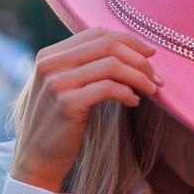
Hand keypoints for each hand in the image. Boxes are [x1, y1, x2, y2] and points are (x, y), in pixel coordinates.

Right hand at [11, 28, 160, 191]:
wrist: (36, 160)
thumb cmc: (58, 125)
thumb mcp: (64, 87)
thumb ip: (83, 67)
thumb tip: (128, 52)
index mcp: (50, 55)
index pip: (97, 33)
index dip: (129, 41)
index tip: (150, 56)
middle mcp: (50, 63)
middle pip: (108, 45)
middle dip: (139, 59)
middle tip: (157, 77)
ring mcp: (57, 82)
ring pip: (112, 65)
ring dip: (139, 77)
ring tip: (151, 90)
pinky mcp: (67, 103)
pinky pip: (109, 88)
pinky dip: (128, 93)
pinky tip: (134, 103)